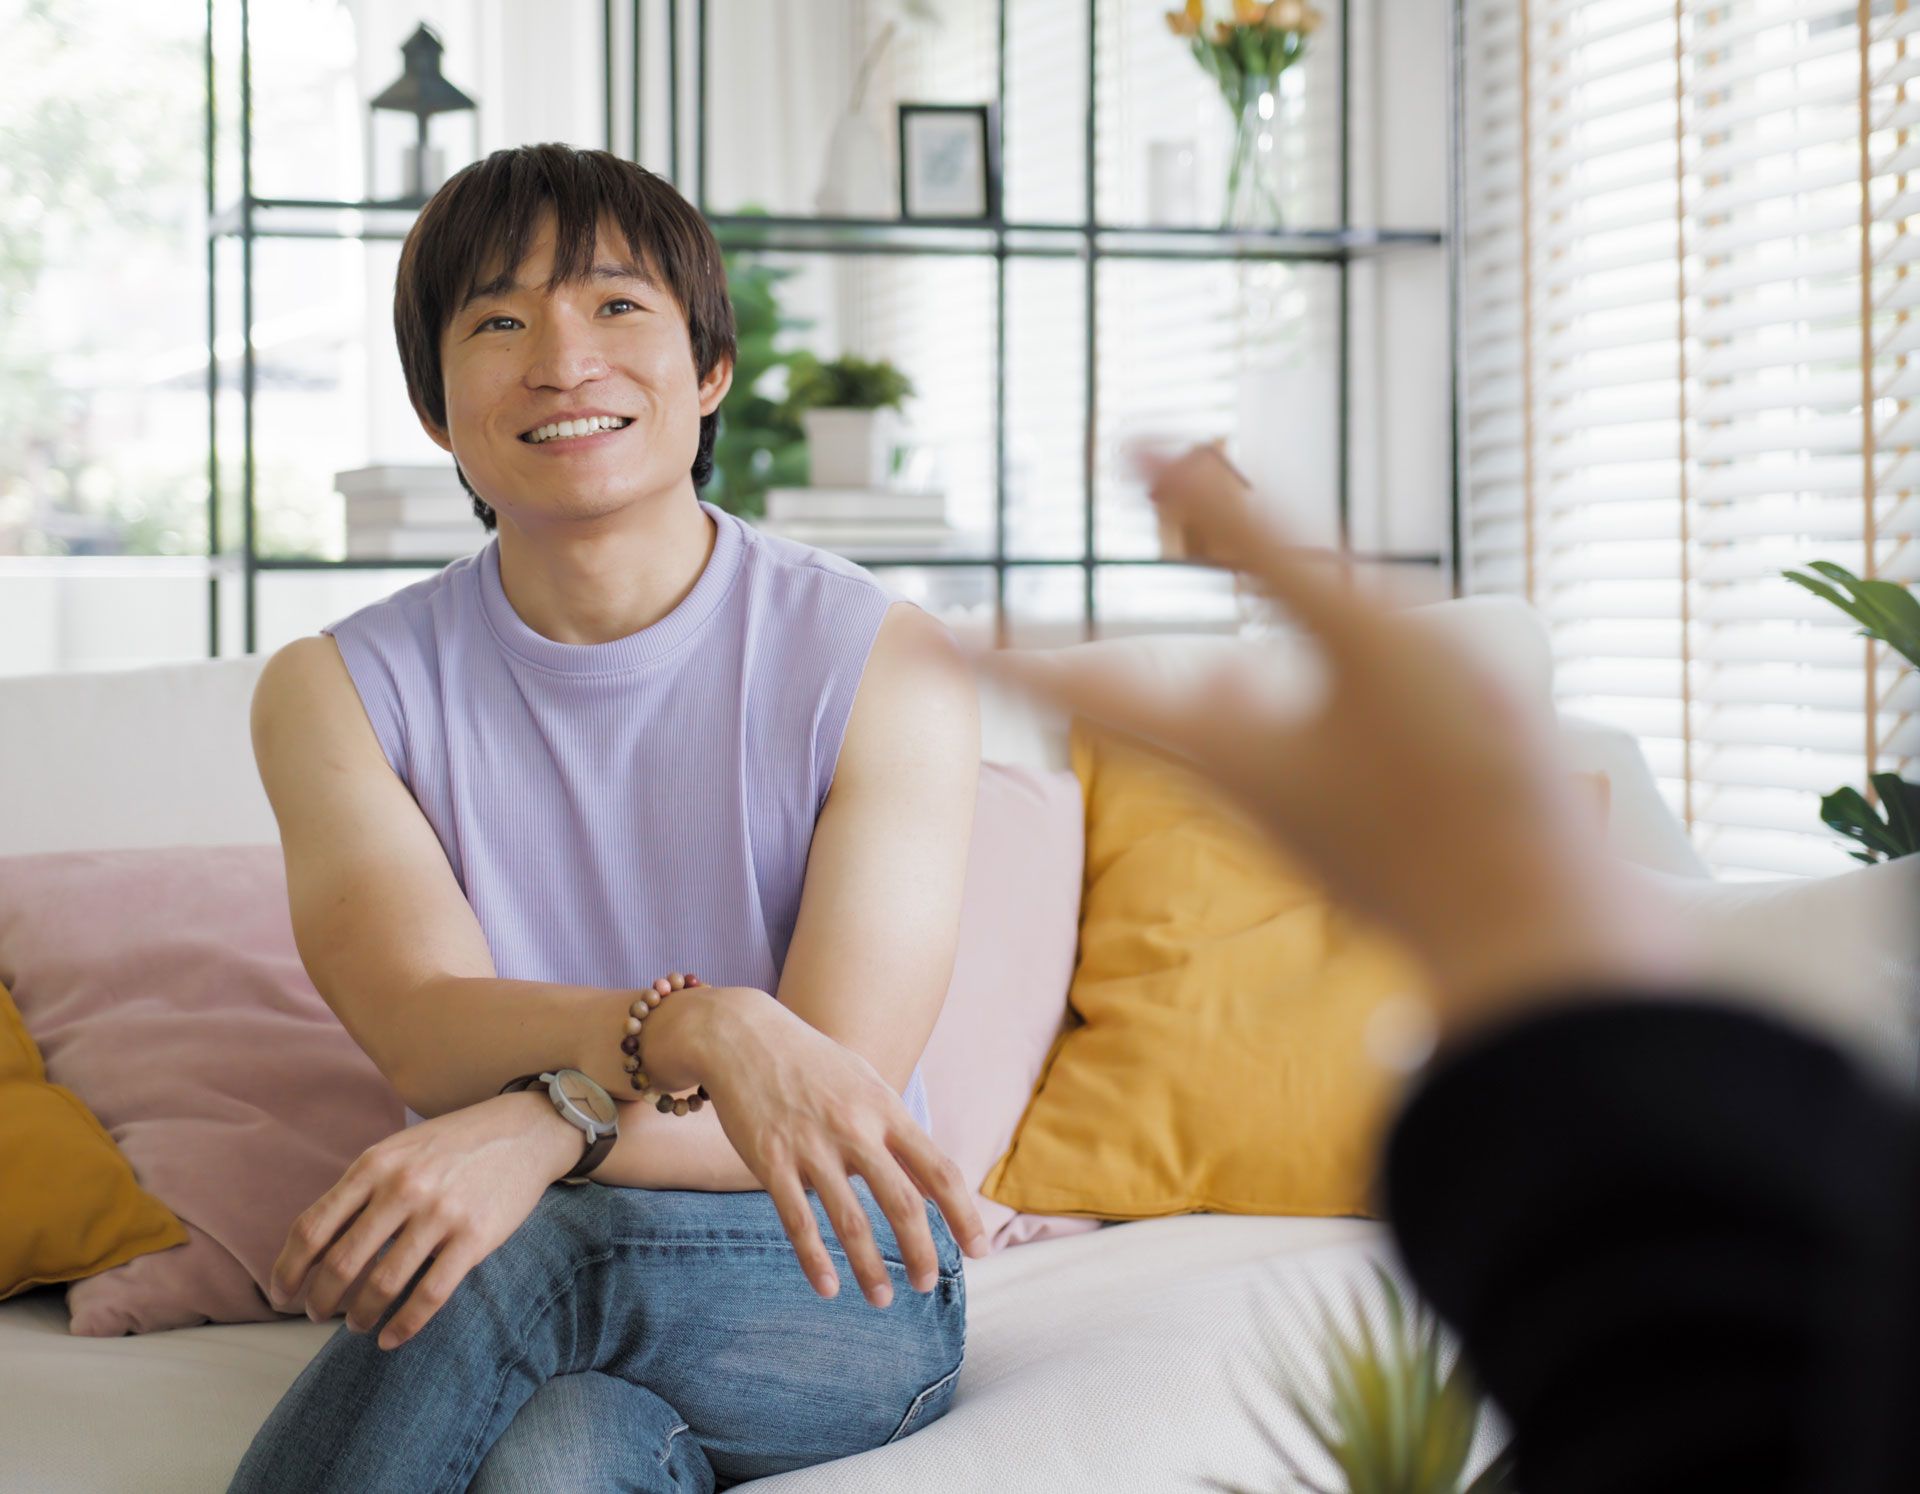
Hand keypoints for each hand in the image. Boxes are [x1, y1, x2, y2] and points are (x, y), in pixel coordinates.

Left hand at [267, 1091, 572, 1350]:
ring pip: (382, 1285)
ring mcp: (440, 1213)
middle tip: (317, 1315)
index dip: (288, 1270)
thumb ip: (359, 1189)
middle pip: (341, 1263)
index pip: (313, 1228)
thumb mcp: (398, 1151)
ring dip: (360, 1317)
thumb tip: (314, 1245)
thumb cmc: (452, 1145)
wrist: (524, 1130)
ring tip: (356, 1325)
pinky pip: (430, 1295)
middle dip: (321, 1300)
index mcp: (374, 1165)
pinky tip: (391, 1338)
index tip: (282, 1295)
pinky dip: (404, 1326)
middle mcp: (402, 1188)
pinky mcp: (474, 1237)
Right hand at [654, 983, 990, 1306]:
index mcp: (886, 1111)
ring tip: (883, 1299)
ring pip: (851, 1220)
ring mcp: (813, 1147)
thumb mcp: (866, 1086)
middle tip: (928, 1284)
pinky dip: (814, 1259)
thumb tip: (933, 1185)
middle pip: (902, 1203)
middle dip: (921, 1251)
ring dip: (871, 1267)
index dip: (963, 1215)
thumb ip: (899, 1136)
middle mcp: (856, 1129)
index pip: (939, 1171)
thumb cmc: (814, 1065)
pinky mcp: (771, 1161)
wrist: (743, 1036)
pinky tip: (827, 1288)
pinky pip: (798, 1220)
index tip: (979, 1251)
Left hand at [971, 442, 1690, 1037]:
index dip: (1001, 652)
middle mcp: (1240, 784)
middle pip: (1136, 715)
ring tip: (1141, 659)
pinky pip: (1286, 753)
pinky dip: (1263, 708)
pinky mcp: (1362, 831)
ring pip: (1214, 734)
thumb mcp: (1356, 631)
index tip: (930, 640)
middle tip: (1018, 651)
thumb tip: (1139, 449)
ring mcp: (1303, 816)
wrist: (1546, 941)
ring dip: (1172, 687)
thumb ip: (1251, 541)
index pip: (1073, 684)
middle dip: (1077, 671)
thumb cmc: (1454, 783)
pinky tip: (1298, 701)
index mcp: (1216, 741)